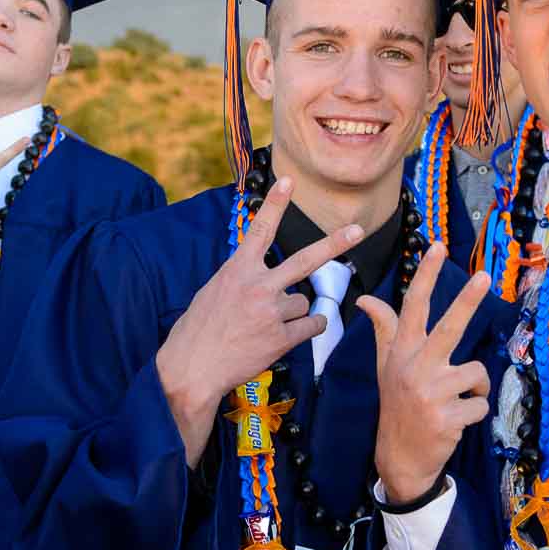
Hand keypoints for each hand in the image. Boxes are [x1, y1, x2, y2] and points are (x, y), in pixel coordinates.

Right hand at [154, 176, 360, 464]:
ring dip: (293, 313)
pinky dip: (307, 329)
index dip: (275, 204)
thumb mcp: (213, 292)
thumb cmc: (197, 331)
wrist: (191, 370)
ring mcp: (271, 313)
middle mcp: (257, 286)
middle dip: (334, 244)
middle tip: (357, 229)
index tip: (289, 180)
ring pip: (304, 302)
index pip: (260, 230)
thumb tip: (262, 275)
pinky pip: (311, 326)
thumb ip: (241, 278)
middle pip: (305, 260)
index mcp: (237, 270)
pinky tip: (288, 335)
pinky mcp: (281, 339)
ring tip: (266, 326)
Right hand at [357, 243, 491, 504]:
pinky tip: (455, 421)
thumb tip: (366, 299)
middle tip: (484, 276)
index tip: (438, 247)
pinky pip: (481, 405)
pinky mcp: (447, 418)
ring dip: (474, 388)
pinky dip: (474, 413)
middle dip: (467, 300)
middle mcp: (414, 368)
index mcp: (402, 353)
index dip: (425, 276)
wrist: (399, 458)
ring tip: (455, 401)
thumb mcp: (386, 366)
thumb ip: (384, 330)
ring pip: (476, 373)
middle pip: (448, 328)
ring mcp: (430, 394)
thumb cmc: (397, 405)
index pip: (413, 307)